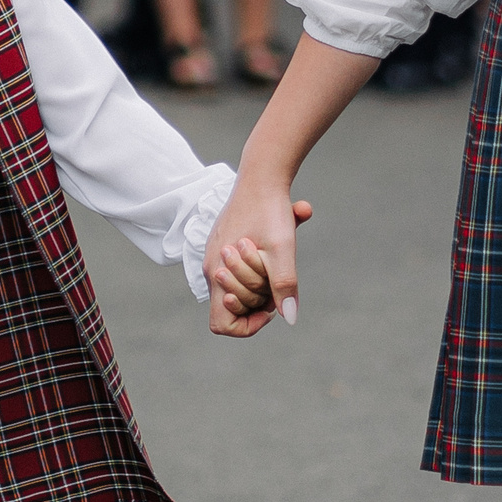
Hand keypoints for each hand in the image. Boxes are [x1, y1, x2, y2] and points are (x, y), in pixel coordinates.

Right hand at [203, 184, 312, 337]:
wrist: (262, 175)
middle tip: (274, 272)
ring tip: (272, 256)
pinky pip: (240, 268)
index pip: (222, 324)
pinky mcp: (225, 243)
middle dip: (258, 298)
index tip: (269, 308)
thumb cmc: (270, 211)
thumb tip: (288, 318)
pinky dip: (259, 265)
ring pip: (238, 286)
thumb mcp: (282, 250)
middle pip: (234, 306)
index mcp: (218, 273)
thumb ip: (283, 285)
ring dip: (259, 280)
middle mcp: (212, 267)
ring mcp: (217, 255)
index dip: (246, 325)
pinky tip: (272, 245)